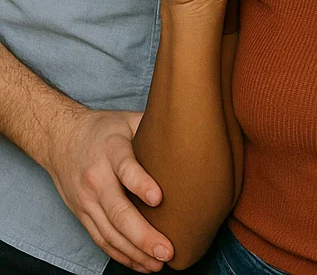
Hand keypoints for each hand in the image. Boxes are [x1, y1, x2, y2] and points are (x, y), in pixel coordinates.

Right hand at [44, 104, 171, 270]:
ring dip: (134, 252)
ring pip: (109, 233)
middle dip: (143, 235)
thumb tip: (191, 127)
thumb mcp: (128, 119)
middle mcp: (97, 179)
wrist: (61, 139)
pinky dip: (120, 255)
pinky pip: (101, 240)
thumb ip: (153, 127)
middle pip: (118, 211)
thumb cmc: (105, 129)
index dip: (141, 183)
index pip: (126, 168)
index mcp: (111, 151)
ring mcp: (87, 201)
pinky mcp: (82, 215)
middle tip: (167, 249)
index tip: (159, 198)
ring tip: (158, 263)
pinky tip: (140, 263)